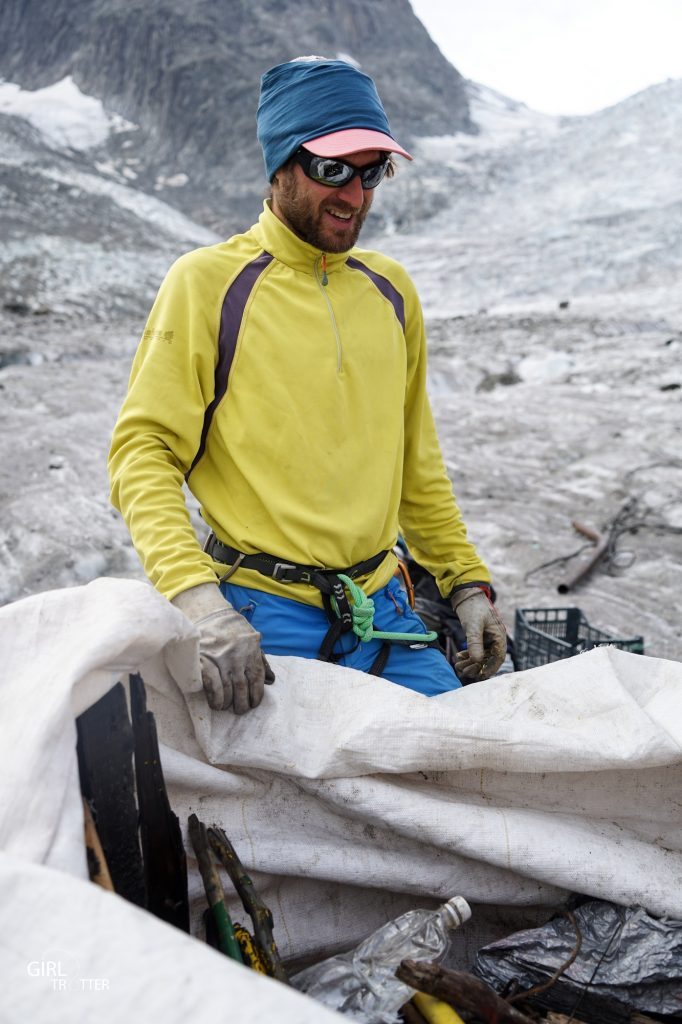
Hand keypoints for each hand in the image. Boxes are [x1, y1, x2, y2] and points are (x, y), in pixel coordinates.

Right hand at [172, 584, 274, 712]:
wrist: (209, 613)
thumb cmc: (233, 629)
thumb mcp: (252, 640)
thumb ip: (261, 660)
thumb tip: (271, 680)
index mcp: (251, 651)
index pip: (257, 679)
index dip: (256, 695)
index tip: (253, 704)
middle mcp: (238, 657)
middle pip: (242, 688)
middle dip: (242, 703)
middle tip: (239, 710)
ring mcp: (221, 659)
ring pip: (228, 689)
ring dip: (228, 703)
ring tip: (226, 707)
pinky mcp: (204, 660)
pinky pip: (212, 685)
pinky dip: (215, 698)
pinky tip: (216, 704)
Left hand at [450, 588, 506, 680]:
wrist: (466, 594)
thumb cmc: (472, 607)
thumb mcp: (473, 625)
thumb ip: (475, 643)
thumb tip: (477, 661)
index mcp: (499, 635)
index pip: (498, 657)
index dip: (490, 668)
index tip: (480, 676)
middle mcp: (495, 638)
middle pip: (489, 658)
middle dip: (476, 667)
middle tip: (463, 672)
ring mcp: (488, 638)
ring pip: (481, 655)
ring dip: (470, 662)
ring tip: (458, 666)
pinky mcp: (480, 636)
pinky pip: (476, 650)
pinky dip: (468, 655)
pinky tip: (459, 657)